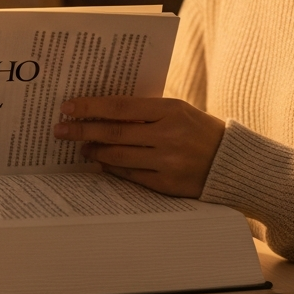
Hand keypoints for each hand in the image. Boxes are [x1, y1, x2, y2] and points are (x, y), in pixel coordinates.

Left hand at [52, 97, 225, 197]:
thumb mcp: (176, 110)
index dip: (91, 107)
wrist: (232, 161)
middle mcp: (169, 136)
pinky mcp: (168, 185)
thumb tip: (101, 111)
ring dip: (95, 152)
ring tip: (81, 147)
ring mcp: (168, 163)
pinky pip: (130, 176)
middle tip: (61, 130)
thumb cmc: (198, 129)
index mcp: (171, 110)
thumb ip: (144, 111)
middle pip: (115, 133)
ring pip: (119, 157)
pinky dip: (112, 168)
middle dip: (83, 131)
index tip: (68, 107)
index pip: (121, 107)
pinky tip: (101, 162)